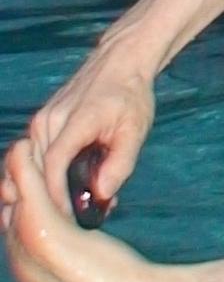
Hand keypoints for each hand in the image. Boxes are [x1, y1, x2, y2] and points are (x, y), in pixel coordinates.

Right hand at [24, 40, 156, 218]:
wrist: (121, 60)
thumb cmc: (131, 95)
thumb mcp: (135, 129)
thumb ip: (120, 164)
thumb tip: (103, 195)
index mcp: (74, 121)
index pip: (53, 165)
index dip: (56, 196)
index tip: (67, 219)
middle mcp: (49, 121)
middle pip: (34, 170)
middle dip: (49, 199)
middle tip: (71, 221)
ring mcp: (41, 121)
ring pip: (29, 166)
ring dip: (44, 189)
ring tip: (68, 209)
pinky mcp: (41, 123)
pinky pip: (33, 156)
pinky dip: (41, 176)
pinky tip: (61, 191)